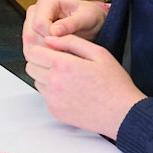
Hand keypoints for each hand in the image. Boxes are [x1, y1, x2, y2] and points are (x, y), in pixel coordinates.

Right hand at [22, 0, 107, 54]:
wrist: (92, 23)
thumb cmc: (90, 17)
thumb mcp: (87, 18)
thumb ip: (71, 23)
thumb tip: (55, 30)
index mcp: (47, 2)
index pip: (39, 23)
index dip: (50, 37)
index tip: (65, 43)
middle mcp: (36, 11)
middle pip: (30, 34)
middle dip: (47, 46)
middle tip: (64, 51)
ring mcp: (32, 24)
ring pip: (28, 44)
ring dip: (45, 52)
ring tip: (63, 53)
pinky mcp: (33, 35)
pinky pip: (31, 49)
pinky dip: (44, 55)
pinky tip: (57, 55)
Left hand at [24, 33, 143, 138]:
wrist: (122, 113)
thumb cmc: (114, 84)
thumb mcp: (98, 53)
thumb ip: (71, 41)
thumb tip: (49, 38)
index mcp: (64, 65)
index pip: (33, 52)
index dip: (41, 48)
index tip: (53, 50)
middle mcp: (54, 83)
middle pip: (30, 66)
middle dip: (41, 61)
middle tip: (59, 62)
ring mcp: (53, 99)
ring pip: (36, 81)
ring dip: (45, 76)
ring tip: (67, 76)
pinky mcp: (55, 111)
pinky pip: (45, 96)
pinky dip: (52, 91)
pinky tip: (71, 90)